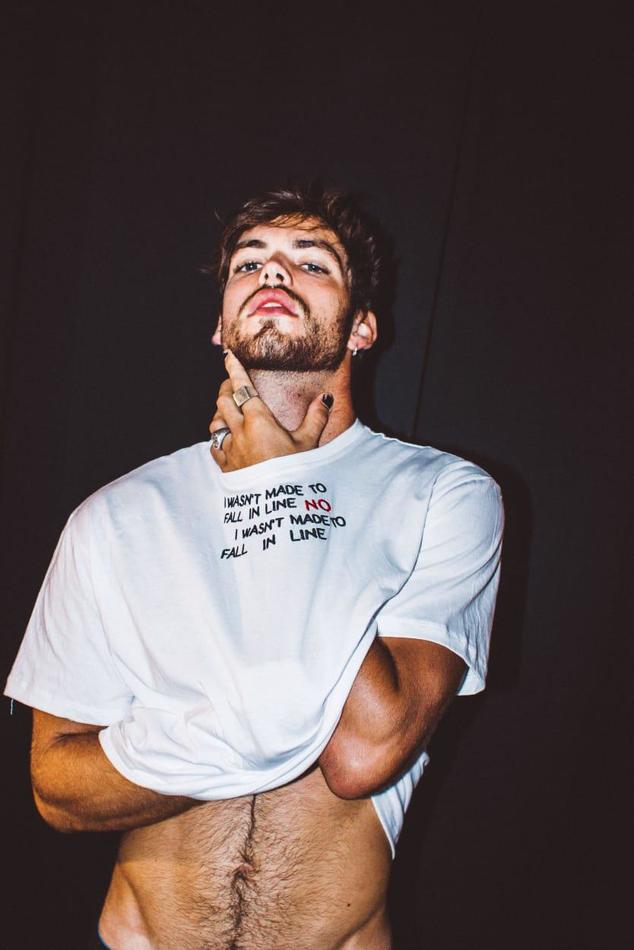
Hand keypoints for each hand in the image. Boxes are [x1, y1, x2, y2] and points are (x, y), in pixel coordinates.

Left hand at [209, 350, 333, 471]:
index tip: (228, 355)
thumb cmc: (293, 471)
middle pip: (223, 400)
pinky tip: (223, 437)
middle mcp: (239, 431)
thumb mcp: (308, 444)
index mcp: (258, 420)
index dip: (233, 369)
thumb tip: (325, 398)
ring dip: (220, 412)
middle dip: (226, 388)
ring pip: (215, 421)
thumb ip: (316, 418)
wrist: (277, 502)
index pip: (242, 387)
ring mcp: (230, 448)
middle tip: (232, 383)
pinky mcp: (226, 465)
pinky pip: (214, 445)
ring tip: (227, 409)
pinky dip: (217, 436)